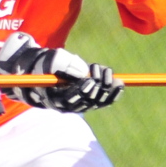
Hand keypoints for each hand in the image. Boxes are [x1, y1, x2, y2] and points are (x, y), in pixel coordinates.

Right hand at [0, 33, 122, 112]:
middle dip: (96, 86)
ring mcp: (80, 105)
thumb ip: (63, 65)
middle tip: (98, 70)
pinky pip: (105, 101)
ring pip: (98, 102)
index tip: (89, 80)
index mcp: (53, 99)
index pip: (70, 100)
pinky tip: (119, 83)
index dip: (81, 91)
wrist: (45, 71)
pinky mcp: (90, 101)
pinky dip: (113, 93)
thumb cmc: (46, 64)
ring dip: (106, 87)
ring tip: (107, 71)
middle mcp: (68, 106)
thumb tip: (82, 73)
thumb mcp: (50, 60)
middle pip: (87, 102)